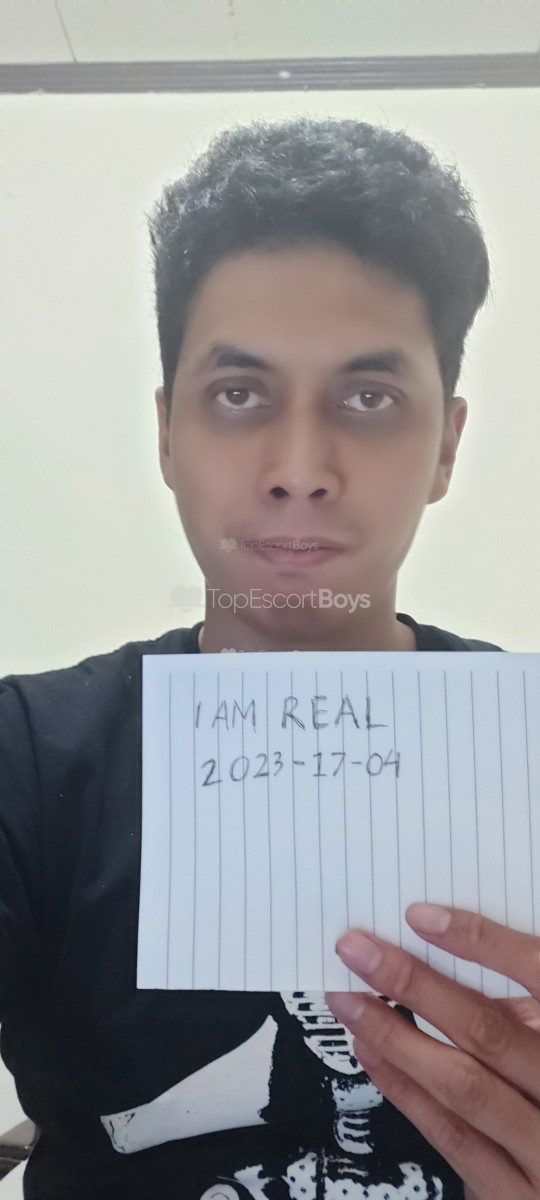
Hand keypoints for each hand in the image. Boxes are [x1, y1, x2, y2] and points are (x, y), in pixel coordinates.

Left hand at [325, 904, 539, 1199]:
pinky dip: (406, 1090)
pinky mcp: (515, 1195)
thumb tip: (453, 956)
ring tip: (352, 1002)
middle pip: (487, 1031)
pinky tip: (373, 1054)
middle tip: (359, 951)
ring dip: (395, 1038)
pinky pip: (453, 1138)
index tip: (423, 917)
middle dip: (414, 985)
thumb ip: (526, 1007)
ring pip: (462, 1086)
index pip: (539, 975)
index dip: (482, 944)